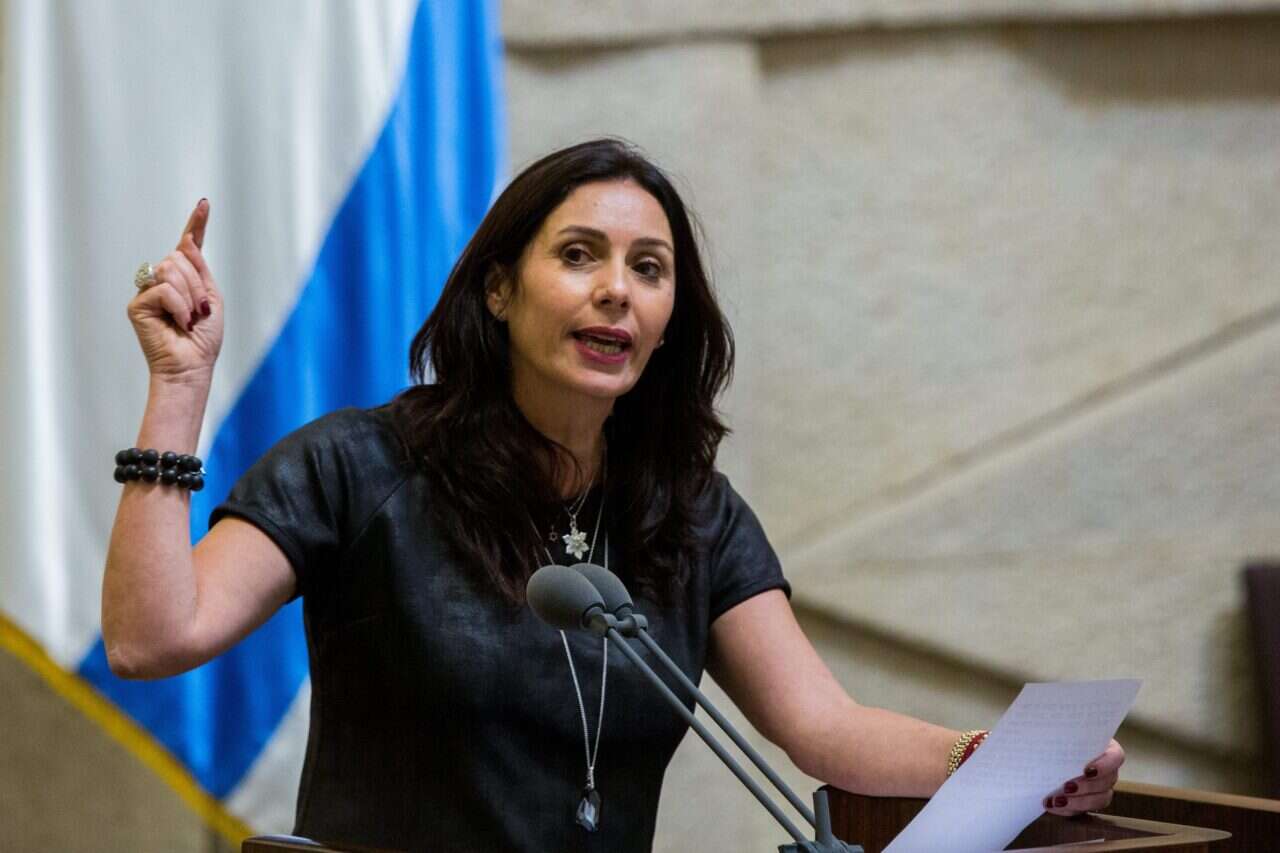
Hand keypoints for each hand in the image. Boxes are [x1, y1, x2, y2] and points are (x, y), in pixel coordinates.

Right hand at [128, 199, 223, 382]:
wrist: (192, 366)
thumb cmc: (203, 338)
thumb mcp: (211, 298)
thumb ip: (200, 269)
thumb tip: (186, 242)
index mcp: (184, 279)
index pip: (189, 247)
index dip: (196, 224)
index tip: (204, 204)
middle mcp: (162, 281)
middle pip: (179, 257)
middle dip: (197, 284)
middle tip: (200, 312)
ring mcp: (147, 291)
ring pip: (171, 270)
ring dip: (190, 296)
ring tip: (191, 319)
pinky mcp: (137, 304)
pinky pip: (163, 289)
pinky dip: (179, 306)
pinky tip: (179, 323)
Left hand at [1043, 739, 1124, 815]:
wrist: (1048, 748)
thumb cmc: (1058, 734)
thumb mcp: (1062, 729)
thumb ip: (1062, 731)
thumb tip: (1049, 732)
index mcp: (1106, 748)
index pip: (1116, 757)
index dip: (1104, 766)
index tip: (1087, 770)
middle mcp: (1107, 770)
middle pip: (1107, 782)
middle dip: (1087, 787)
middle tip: (1067, 786)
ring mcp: (1099, 788)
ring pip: (1099, 800)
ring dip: (1078, 803)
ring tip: (1057, 800)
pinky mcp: (1087, 801)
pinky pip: (1083, 810)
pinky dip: (1068, 809)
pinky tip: (1052, 806)